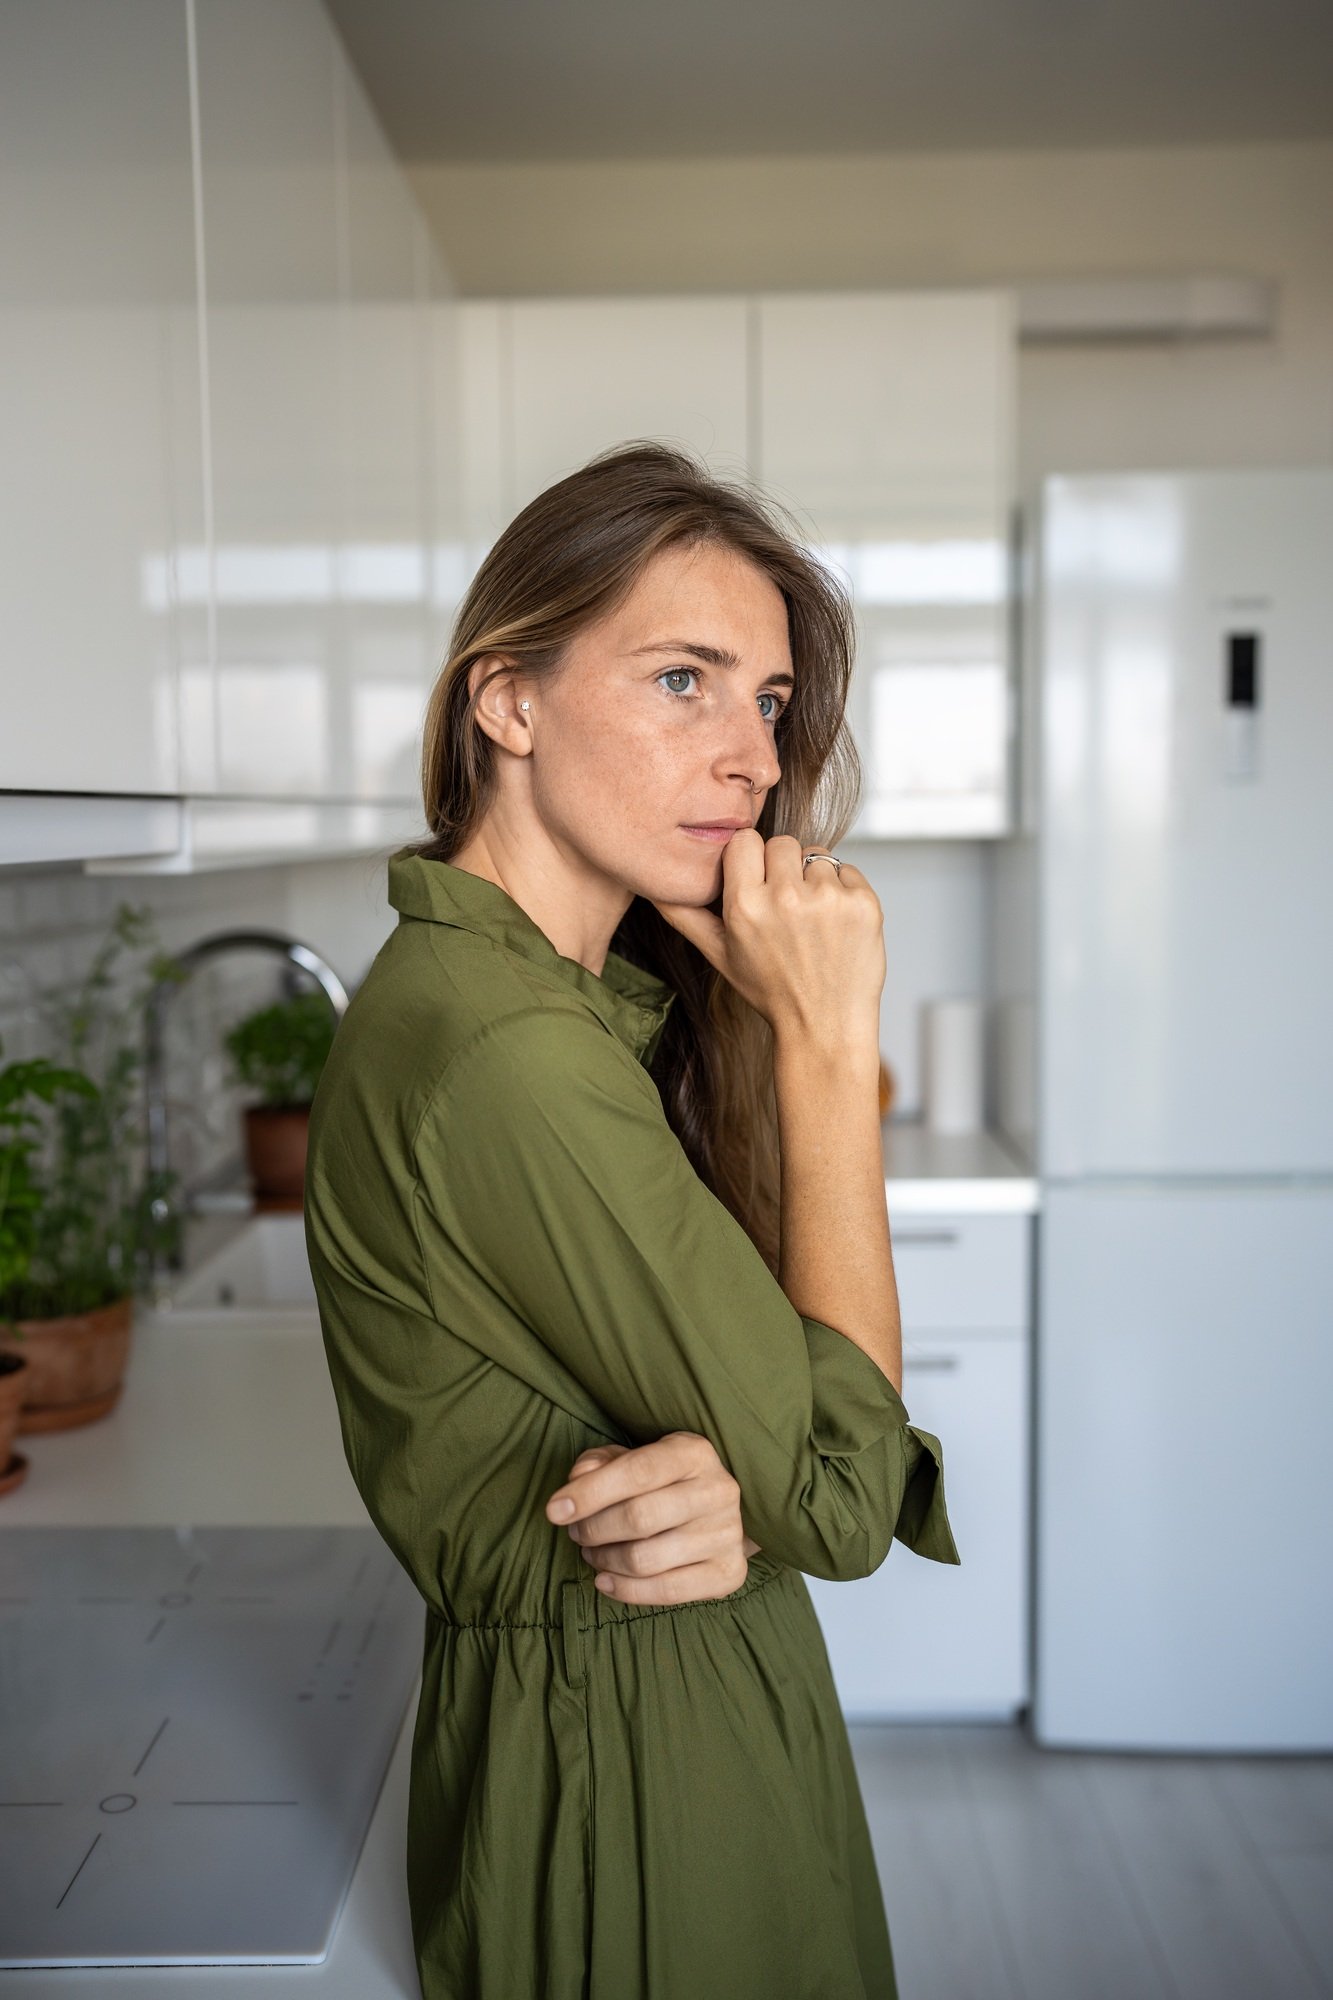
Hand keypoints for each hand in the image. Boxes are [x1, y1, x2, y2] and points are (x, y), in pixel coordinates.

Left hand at [544, 1431, 760, 1603]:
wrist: (716, 1513)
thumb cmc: (661, 1481)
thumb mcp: (630, 1458)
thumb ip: (599, 1463)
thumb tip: (577, 1481)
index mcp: (694, 1452)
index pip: (638, 1471)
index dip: (591, 1493)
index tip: (554, 1511)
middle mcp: (719, 1490)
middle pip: (640, 1518)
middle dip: (593, 1530)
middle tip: (575, 1533)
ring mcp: (729, 1534)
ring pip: (647, 1559)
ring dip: (605, 1560)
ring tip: (591, 1553)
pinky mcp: (730, 1572)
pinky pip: (668, 1593)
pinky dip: (626, 1591)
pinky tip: (605, 1579)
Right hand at [649, 829, 884, 1048]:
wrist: (824, 1027)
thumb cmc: (772, 993)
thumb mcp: (720, 956)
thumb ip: (684, 916)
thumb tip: (654, 886)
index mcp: (745, 905)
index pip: (744, 840)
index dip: (751, 859)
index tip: (757, 881)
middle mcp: (785, 897)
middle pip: (782, 842)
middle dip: (784, 867)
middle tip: (787, 906)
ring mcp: (828, 899)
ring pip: (817, 855)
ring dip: (815, 880)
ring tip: (813, 921)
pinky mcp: (863, 903)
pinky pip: (848, 871)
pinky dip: (844, 892)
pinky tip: (836, 926)